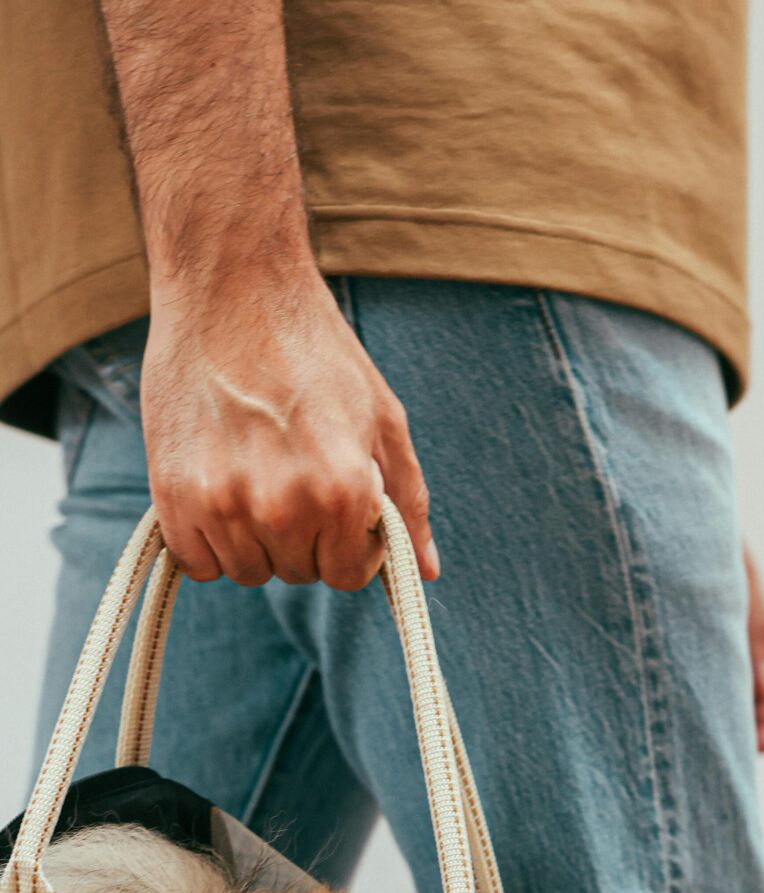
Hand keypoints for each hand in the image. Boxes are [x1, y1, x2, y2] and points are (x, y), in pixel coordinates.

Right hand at [141, 264, 436, 589]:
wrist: (231, 283)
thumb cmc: (315, 348)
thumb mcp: (383, 419)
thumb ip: (408, 502)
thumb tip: (427, 570)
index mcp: (344, 491)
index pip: (345, 575)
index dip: (346, 548)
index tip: (335, 512)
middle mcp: (284, 506)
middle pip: (296, 572)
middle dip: (303, 539)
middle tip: (291, 477)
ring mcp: (223, 502)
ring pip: (247, 569)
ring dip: (254, 539)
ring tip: (254, 474)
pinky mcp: (172, 492)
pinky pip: (197, 562)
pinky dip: (206, 540)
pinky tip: (217, 490)